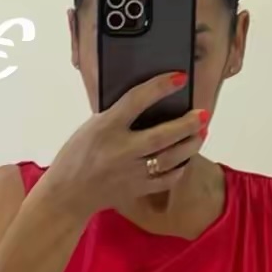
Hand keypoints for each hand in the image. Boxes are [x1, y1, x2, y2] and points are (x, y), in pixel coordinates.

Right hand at [43, 73, 207, 222]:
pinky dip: (179, 169)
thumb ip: (118, 117)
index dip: (159, 87)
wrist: (68, 194)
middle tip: (203, 114)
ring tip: (201, 133)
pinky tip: (186, 158)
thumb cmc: (78, 155)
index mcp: (105, 128)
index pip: (136, 101)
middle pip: (161, 136)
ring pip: (168, 159)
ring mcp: (130, 173)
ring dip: (189, 146)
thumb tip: (150, 103)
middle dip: (186, 124)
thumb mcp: (92, 127)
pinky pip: (165, 180)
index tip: (180, 77)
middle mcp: (120, 150)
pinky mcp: (136, 190)